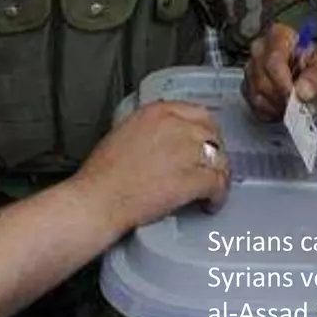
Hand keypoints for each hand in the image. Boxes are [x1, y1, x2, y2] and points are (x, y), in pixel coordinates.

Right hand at [74, 100, 230, 232]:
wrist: (97, 201)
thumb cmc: (102, 176)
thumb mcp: (125, 133)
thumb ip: (152, 129)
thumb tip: (169, 140)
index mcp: (157, 112)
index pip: (198, 113)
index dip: (206, 132)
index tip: (205, 144)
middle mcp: (174, 126)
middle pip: (212, 135)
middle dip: (215, 153)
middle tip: (211, 168)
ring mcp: (185, 151)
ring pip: (220, 159)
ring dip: (218, 175)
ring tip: (211, 189)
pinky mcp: (191, 178)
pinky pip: (218, 183)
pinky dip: (218, 196)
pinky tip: (210, 204)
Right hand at [242, 23, 316, 122]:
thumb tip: (302, 92)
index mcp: (278, 35)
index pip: (273, 63)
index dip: (284, 85)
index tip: (298, 98)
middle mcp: (259, 48)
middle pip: (263, 81)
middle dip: (283, 98)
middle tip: (302, 105)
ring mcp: (250, 67)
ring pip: (256, 95)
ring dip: (277, 107)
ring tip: (296, 107)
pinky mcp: (248, 85)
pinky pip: (254, 105)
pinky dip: (271, 112)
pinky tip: (285, 108)